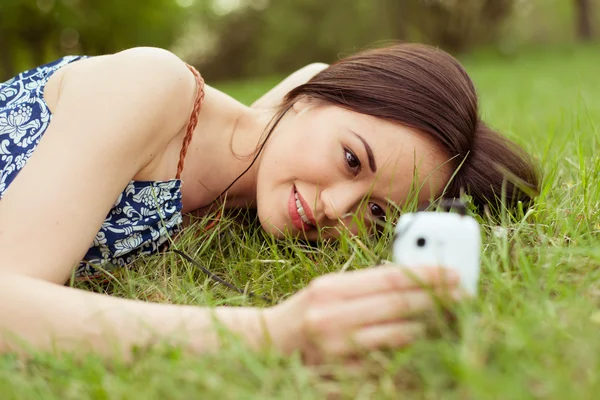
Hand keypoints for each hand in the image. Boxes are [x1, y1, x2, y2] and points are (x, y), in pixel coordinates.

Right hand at [265, 265, 461, 363]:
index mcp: (331, 289)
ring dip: (430, 325)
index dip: (426, 275)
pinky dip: (410, 348)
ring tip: (451, 315)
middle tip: (463, 294)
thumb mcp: (329, 289)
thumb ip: (365, 285)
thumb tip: (411, 279)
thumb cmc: (305, 311)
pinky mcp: (343, 371)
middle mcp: (332, 316)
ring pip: (397, 334)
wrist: (271, 343)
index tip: (453, 272)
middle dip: (436, 298)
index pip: (389, 278)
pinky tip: (426, 338)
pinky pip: (387, 359)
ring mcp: (337, 347)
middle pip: (398, 305)